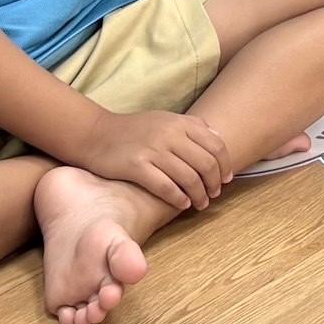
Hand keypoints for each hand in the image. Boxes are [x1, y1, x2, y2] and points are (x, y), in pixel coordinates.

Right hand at [83, 109, 232, 210]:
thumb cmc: (133, 130)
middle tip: (214, 194)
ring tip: (200, 204)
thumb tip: (217, 137)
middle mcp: (169, 134)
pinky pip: (166, 187)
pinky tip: (182, 204)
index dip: (225, 165)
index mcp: (179, 122)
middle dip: (214, 183)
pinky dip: (178, 198)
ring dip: (199, 195)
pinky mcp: (136, 166)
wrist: (97, 134)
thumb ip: (191, 126)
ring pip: (188, 178)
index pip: (215, 145)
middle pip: (205, 163)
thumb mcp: (164, 119)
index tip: (226, 179)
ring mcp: (153, 149)